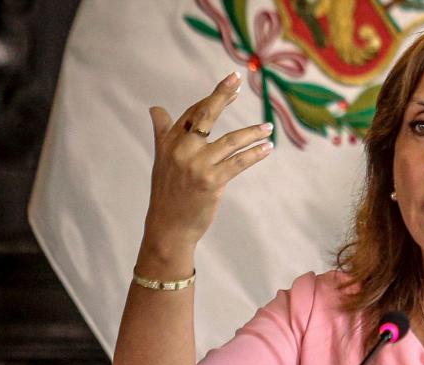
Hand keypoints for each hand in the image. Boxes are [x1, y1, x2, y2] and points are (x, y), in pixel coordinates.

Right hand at [143, 71, 273, 257]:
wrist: (168, 226)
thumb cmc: (168, 193)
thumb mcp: (161, 159)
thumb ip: (162, 132)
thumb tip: (155, 108)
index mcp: (169, 142)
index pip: (194, 112)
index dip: (213, 98)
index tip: (231, 87)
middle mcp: (181, 149)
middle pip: (206, 114)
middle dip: (222, 95)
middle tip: (237, 80)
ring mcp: (197, 165)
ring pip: (231, 140)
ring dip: (253, 133)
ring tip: (268, 128)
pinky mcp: (212, 181)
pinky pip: (239, 163)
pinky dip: (255, 154)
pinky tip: (267, 148)